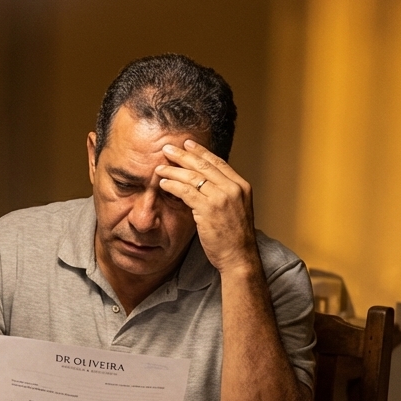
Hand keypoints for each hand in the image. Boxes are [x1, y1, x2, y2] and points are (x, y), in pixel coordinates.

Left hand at [156, 139, 258, 273]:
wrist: (239, 257)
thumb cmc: (234, 238)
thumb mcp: (235, 209)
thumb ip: (223, 194)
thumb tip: (205, 183)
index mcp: (241, 186)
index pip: (218, 162)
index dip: (201, 152)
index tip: (188, 144)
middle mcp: (233, 188)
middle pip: (204, 165)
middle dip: (183, 155)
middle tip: (167, 148)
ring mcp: (222, 197)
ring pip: (193, 177)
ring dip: (174, 170)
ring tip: (160, 167)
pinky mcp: (209, 209)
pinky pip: (186, 192)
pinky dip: (173, 186)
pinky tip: (163, 183)